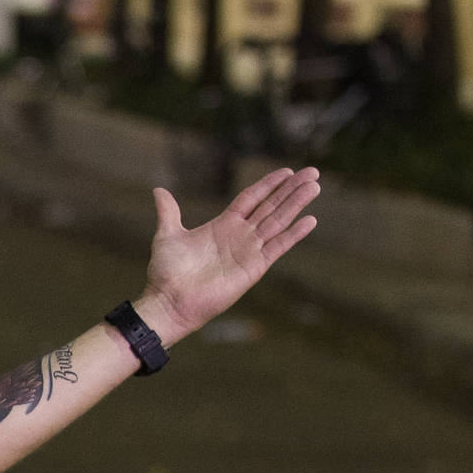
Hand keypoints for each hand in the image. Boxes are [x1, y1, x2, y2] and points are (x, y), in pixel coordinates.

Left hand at [134, 168, 320, 340]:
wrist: (169, 301)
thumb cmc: (167, 273)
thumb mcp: (168, 235)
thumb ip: (168, 212)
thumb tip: (158, 191)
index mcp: (223, 225)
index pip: (252, 198)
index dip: (269, 184)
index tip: (287, 171)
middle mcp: (240, 236)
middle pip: (271, 206)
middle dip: (291, 189)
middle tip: (313, 172)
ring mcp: (249, 251)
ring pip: (278, 221)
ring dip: (297, 204)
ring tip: (314, 187)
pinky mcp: (254, 268)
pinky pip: (278, 247)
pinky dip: (294, 234)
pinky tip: (310, 220)